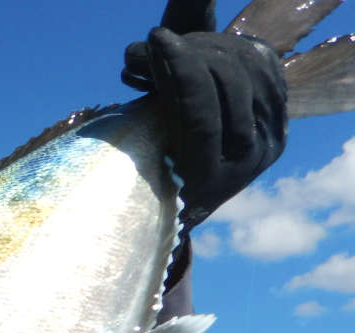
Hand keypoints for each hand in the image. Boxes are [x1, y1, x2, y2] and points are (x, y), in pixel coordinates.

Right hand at [122, 0, 286, 225]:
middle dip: (194, 51)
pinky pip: (265, 69)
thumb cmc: (149, 189)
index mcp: (209, 181)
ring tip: (180, 46)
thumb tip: (151, 64)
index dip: (180, 69)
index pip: (201, 113)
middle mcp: (250, 161)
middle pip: (231, 83)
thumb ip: (152, 123)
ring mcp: (271, 138)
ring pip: (251, 68)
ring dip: (212, 48)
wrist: (188, 206)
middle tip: (161, 40)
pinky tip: (208, 51)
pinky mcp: (278, 120)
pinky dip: (237, 51)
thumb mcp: (142, 160)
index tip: (157, 38)